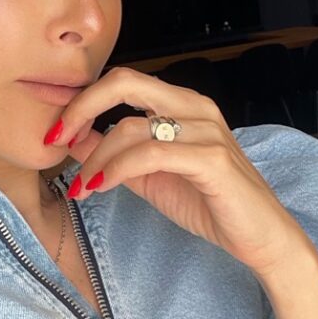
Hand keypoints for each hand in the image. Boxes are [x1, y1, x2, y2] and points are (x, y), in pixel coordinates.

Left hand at [44, 66, 317, 279]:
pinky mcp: (212, 158)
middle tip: (56, 138)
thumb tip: (73, 140)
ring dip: (96, 157)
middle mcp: (194, 106)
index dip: (83, 100)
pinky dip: (117, 169)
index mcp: (181, 103)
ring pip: (131, 127)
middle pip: (125, 82)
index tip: (56, 131)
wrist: (261, 237)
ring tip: (82, 185)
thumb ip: (114, 155)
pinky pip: (150, 154)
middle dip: (81, 107)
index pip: (122, 81)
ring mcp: (205, 130)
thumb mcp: (148, 176)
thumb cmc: (209, 203)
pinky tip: (101, 187)